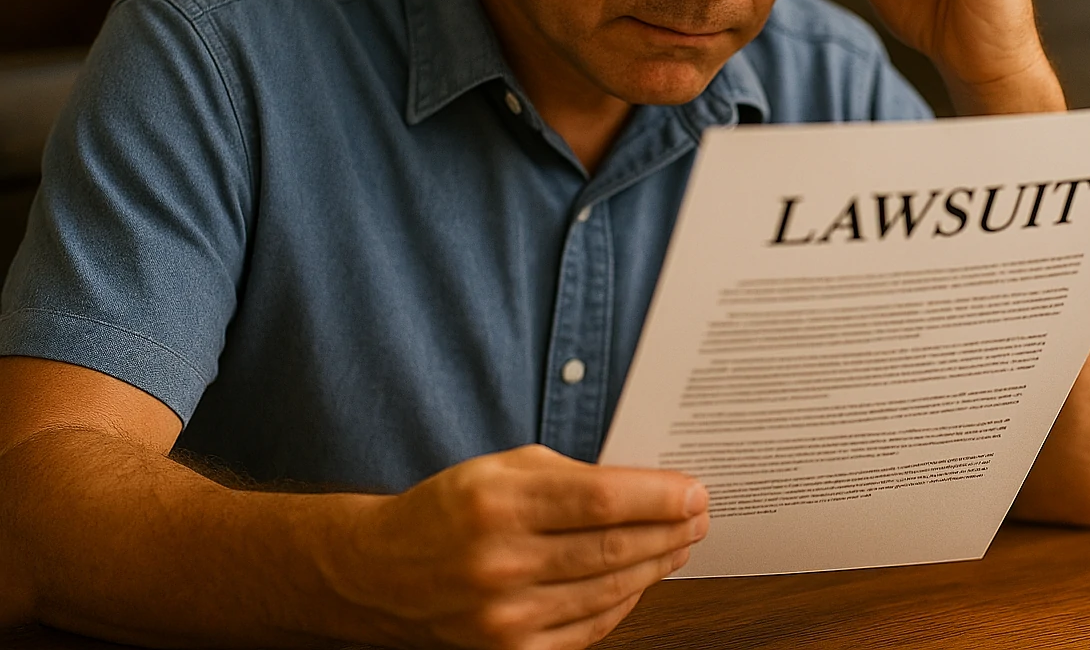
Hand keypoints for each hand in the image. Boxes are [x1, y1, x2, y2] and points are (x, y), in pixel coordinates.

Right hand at [330, 444, 707, 649]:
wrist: (380, 573)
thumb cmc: (450, 510)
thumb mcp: (501, 469)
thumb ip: (569, 475)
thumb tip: (646, 488)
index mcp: (497, 504)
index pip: (599, 500)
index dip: (657, 497)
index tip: (693, 490)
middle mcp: (500, 562)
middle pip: (612, 547)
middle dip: (670, 529)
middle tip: (700, 515)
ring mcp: (504, 615)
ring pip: (608, 590)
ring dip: (656, 564)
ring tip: (681, 543)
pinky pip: (589, 628)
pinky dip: (624, 602)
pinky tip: (641, 578)